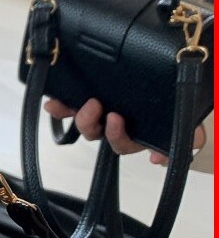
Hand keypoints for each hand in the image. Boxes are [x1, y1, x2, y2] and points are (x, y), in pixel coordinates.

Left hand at [44, 98, 205, 164]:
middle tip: (94, 105)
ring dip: (76, 114)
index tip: (115, 119)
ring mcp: (98, 111)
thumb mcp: (186, 119)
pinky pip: (67, 104)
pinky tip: (52, 103)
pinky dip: (58, 107)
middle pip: (94, 132)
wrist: (167, 78)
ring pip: (80, 119)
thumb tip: (159, 160)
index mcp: (133, 133)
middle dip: (90, 122)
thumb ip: (186, 139)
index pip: (120, 143)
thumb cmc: (172, 102)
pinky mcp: (85, 96)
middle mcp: (112, 124)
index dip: (116, 136)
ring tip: (78, 100)